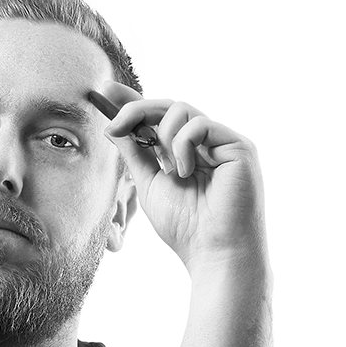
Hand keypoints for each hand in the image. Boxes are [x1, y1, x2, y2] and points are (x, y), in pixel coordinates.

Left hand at [89, 81, 265, 273]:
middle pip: (169, 106)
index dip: (134, 103)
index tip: (106, 92)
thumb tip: (113, 127)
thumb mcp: (150, 185)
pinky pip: (201, 124)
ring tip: (171, 171)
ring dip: (164, 136)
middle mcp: (206, 143)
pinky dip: (183, 145)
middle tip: (115, 124)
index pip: (159, 118)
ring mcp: (223, 142)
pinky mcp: (239, 146)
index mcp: (186, 152)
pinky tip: (186, 171)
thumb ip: (135, 154)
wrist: (214, 253)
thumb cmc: (186, 228)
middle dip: (137, 110)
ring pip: (183, 110)